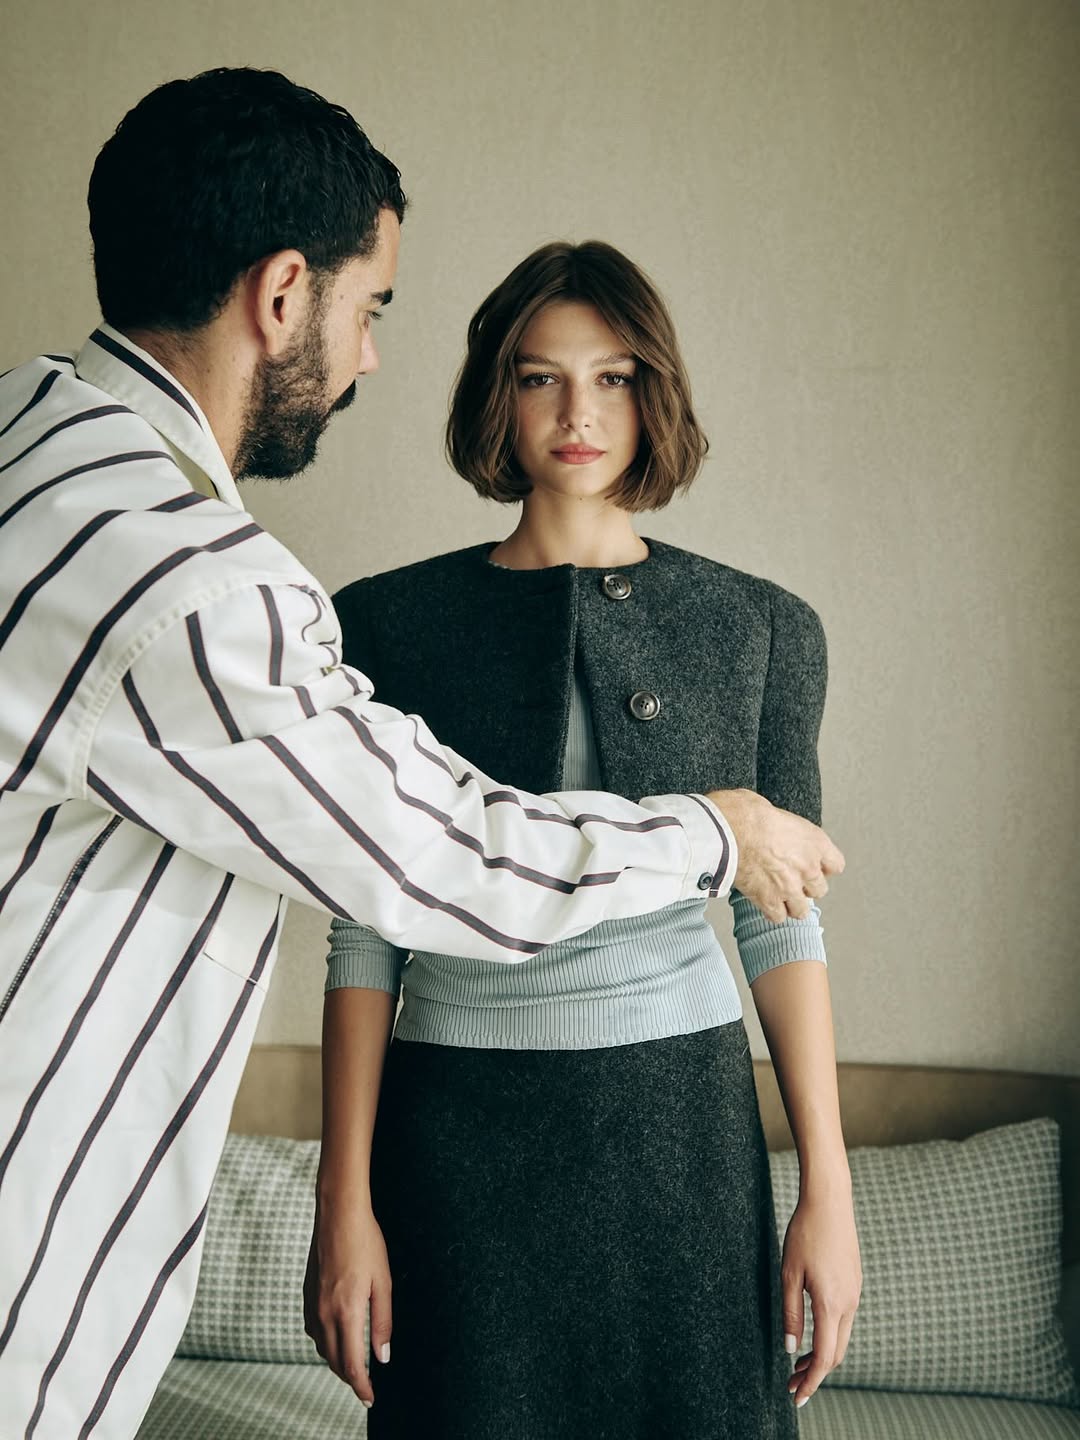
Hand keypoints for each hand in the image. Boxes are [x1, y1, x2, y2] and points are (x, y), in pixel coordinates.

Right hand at [304, 1200, 391, 1407]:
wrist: (338, 1215)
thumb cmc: (365, 1243)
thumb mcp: (383, 1283)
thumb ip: (383, 1322)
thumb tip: (383, 1356)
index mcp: (347, 1313)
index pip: (352, 1365)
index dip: (361, 1387)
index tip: (370, 1398)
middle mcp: (325, 1314)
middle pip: (335, 1361)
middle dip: (350, 1378)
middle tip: (366, 1386)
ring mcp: (312, 1305)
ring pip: (322, 1348)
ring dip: (337, 1361)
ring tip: (355, 1364)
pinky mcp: (307, 1296)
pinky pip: (314, 1331)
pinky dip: (326, 1342)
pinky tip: (338, 1336)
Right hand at [707, 789, 844, 921]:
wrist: (724, 831)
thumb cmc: (744, 814)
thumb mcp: (773, 810)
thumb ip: (784, 828)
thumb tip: (773, 829)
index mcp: (814, 841)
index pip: (836, 865)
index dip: (823, 866)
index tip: (814, 865)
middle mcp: (807, 867)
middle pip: (819, 890)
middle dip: (805, 886)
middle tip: (791, 879)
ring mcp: (790, 887)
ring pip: (801, 910)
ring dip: (791, 904)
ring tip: (780, 896)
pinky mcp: (769, 900)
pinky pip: (778, 917)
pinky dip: (771, 912)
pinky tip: (764, 903)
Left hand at [781, 1184, 861, 1408]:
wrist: (830, 1201)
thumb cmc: (805, 1233)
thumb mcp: (789, 1273)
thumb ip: (791, 1313)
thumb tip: (791, 1349)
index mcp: (831, 1303)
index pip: (825, 1357)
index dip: (811, 1382)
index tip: (797, 1398)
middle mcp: (849, 1303)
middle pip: (837, 1353)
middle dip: (815, 1373)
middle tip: (791, 1384)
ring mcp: (855, 1293)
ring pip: (842, 1337)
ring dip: (822, 1355)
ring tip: (798, 1364)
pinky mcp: (854, 1283)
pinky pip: (844, 1319)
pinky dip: (830, 1336)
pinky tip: (813, 1334)